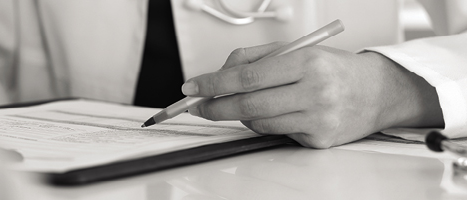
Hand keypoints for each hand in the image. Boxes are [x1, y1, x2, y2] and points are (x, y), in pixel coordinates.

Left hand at [182, 42, 442, 147]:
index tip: (193, 87)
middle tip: (200, 105)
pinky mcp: (319, 140)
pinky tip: (276, 112)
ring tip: (245, 103)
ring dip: (241, 115)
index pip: (248, 76)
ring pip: (258, 123)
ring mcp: (318, 119)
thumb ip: (254, 59)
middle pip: (248, 105)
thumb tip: (217, 76)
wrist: (378, 92)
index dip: (214, 83)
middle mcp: (315, 91)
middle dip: (216, 107)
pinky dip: (265, 124)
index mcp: (307, 62)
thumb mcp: (296, 51)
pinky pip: (276, 134)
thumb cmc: (333, 69)